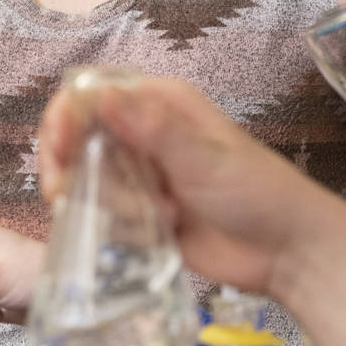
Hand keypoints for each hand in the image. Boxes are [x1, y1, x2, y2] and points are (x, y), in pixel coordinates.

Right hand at [35, 76, 345, 296]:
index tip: (58, 150)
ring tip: (139, 220)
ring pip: (86, 179)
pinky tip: (147, 236)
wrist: (287, 252)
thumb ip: (152, 129)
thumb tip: (99, 95)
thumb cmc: (256, 193)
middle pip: (77, 137)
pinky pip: (104, 216)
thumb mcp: (204, 158)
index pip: (91, 94)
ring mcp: (141, 176)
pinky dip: (110, 226)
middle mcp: (144, 134)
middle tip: (65, 195)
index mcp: (160, 104)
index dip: (64, 117)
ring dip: (97, 201)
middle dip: (66, 165)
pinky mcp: (142, 215)